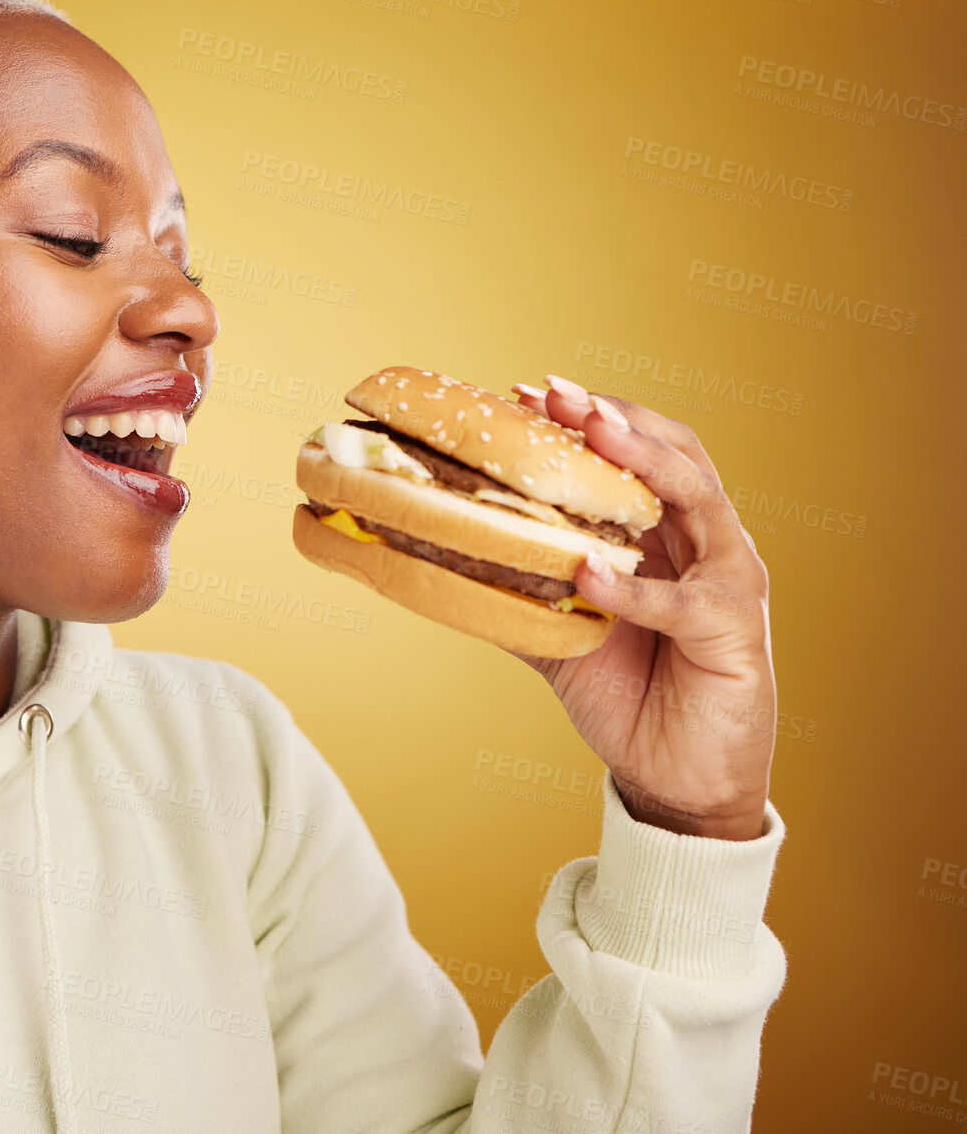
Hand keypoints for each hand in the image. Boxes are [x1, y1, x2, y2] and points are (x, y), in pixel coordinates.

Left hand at [504, 375, 775, 839]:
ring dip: (642, 463)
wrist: (675, 780)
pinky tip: (586, 571)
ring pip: (697, 500)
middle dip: (616, 418)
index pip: (639, 453)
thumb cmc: (629, 697)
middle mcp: (708, 544)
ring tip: (591, 436)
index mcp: (670, 533)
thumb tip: (440, 559)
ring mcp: (729, 581)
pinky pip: (680, 600)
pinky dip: (633, 584)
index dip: (589, 417)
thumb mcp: (561, 633)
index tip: (525, 393)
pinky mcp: (733, 632)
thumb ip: (518, 592)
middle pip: (676, 454)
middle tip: (557, 395)